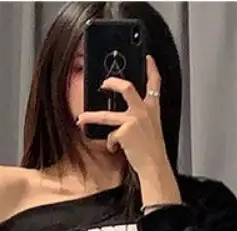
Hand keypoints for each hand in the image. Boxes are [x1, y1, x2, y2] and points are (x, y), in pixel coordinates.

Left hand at [76, 56, 170, 178]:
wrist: (155, 166)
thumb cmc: (153, 151)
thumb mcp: (152, 129)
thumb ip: (142, 119)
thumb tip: (124, 121)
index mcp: (153, 109)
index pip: (155, 83)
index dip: (152, 68)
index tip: (148, 58)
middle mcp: (144, 111)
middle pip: (126, 87)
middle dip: (112, 82)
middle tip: (104, 83)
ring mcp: (134, 120)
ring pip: (106, 116)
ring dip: (91, 117)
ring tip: (81, 119)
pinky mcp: (125, 131)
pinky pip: (110, 136)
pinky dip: (111, 144)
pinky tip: (115, 149)